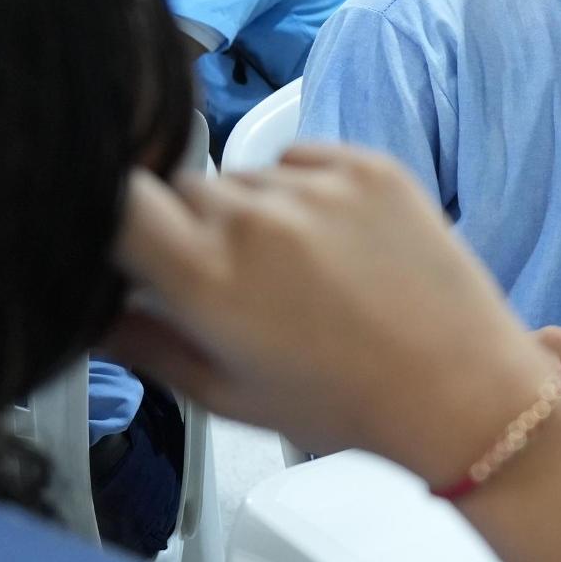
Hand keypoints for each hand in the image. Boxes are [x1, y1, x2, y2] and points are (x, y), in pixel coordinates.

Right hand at [106, 145, 560, 485]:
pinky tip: (329, 242)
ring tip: (296, 269)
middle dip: (188, 227)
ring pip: (243, 175)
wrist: (461, 389)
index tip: (132, 243)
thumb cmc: (348, 404)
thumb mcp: (225, 395)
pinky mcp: (372, 166)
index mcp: (208, 277)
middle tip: (230, 278)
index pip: (117, 201)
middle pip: (181, 190)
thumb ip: (145, 344)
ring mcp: (319, 187)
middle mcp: (258, 219)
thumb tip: (99, 310)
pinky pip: (301, 157)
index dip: (116, 219)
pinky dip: (301, 187)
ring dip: (249, 209)